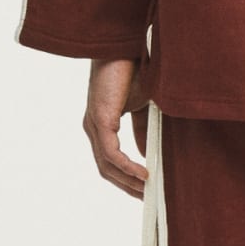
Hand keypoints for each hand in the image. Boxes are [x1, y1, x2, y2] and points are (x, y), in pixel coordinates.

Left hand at [84, 57, 149, 196]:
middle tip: (151, 202)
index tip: (148, 194)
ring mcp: (94, 125)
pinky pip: (111, 153)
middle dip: (128, 188)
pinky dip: (127, 166)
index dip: (128, 181)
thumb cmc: (135, 69)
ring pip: (107, 166)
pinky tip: (145, 175)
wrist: (126, 43)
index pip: (112, 163)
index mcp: (103, 125)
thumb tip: (149, 156)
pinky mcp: (99, 119)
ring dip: (128, 182)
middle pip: (107, 170)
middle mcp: (94, 128)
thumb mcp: (146, 108)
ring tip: (149, 193)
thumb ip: (145, 132)